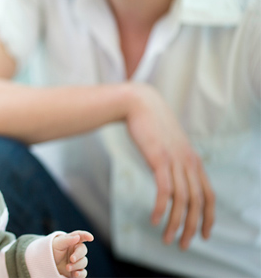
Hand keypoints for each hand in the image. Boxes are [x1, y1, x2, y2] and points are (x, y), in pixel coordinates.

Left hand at [52, 230, 92, 277]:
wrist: (46, 263)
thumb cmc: (52, 250)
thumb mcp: (57, 243)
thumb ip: (67, 240)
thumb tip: (77, 237)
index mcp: (72, 241)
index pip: (81, 236)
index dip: (86, 235)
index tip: (90, 238)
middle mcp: (76, 250)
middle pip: (83, 251)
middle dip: (78, 255)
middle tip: (71, 259)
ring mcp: (77, 261)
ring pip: (83, 262)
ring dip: (76, 265)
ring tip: (67, 267)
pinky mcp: (76, 270)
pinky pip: (83, 273)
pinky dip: (80, 274)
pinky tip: (75, 274)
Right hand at [125, 83, 214, 248]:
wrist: (138, 103)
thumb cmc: (150, 123)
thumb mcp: (168, 144)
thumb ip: (174, 159)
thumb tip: (172, 174)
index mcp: (193, 160)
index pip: (209, 195)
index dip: (209, 217)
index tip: (205, 234)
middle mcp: (189, 162)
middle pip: (198, 202)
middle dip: (193, 227)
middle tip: (183, 245)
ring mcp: (175, 160)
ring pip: (183, 200)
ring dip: (176, 223)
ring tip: (167, 239)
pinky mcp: (159, 159)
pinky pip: (164, 190)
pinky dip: (161, 208)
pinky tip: (154, 219)